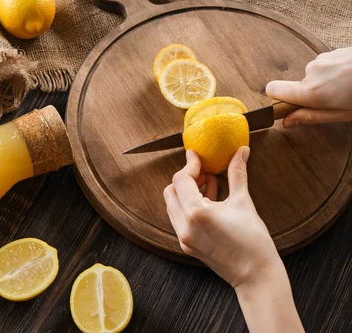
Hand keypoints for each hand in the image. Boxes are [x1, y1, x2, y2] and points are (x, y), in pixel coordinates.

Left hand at [163, 147, 280, 287]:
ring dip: (186, 192)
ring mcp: (183, 237)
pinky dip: (188, 206)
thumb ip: (237, 173)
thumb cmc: (253, 241)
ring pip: (172, 205)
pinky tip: (208, 199)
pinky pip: (179, 219)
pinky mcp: (186, 245)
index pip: (181, 179)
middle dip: (185, 178)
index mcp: (196, 213)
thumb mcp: (244, 202)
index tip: (197, 156)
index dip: (190, 164)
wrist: (255, 276)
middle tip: (203, 170)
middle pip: (171, 191)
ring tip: (208, 182)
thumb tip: (241, 150)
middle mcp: (184, 225)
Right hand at [266, 47, 351, 127]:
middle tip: (336, 101)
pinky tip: (351, 77)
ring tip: (348, 88)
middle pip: (298, 86)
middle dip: (312, 94)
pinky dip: (334, 73)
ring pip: (314, 76)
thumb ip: (311, 117)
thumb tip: (287, 122)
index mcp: (311, 91)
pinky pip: (325, 66)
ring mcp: (321, 59)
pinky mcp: (332, 52)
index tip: (291, 106)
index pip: (273, 90)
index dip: (278, 99)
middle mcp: (311, 72)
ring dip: (326, 83)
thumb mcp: (342, 114)